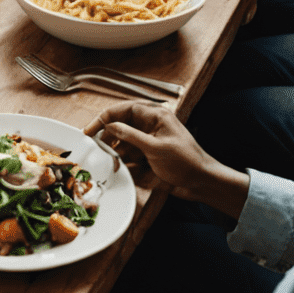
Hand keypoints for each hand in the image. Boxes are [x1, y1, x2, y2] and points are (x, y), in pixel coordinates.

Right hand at [83, 99, 247, 213]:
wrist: (201, 182)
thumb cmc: (186, 161)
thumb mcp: (156, 148)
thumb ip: (131, 136)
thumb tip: (110, 126)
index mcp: (154, 116)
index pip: (123, 110)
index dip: (105, 117)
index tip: (91, 129)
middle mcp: (150, 125)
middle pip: (121, 124)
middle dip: (108, 136)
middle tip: (96, 145)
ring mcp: (149, 140)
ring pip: (123, 141)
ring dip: (115, 151)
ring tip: (110, 160)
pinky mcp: (148, 155)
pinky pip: (129, 154)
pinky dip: (123, 161)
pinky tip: (121, 168)